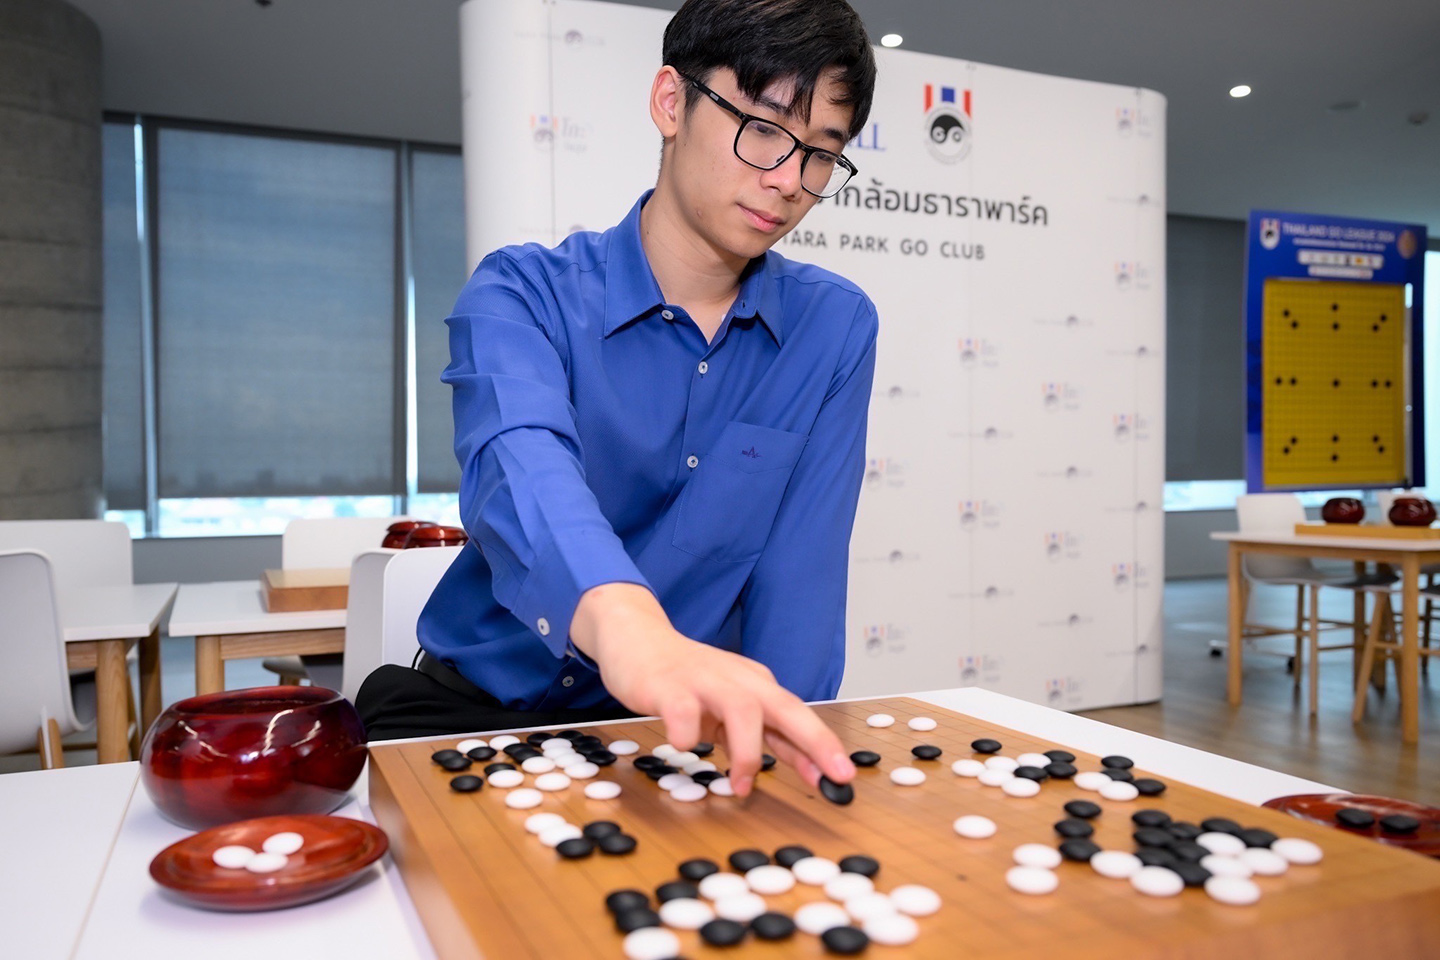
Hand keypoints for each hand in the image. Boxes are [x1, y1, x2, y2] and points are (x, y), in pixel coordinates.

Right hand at [570, 582, 854, 796]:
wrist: (638, 640)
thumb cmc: (690, 681)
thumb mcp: (734, 710)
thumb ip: (770, 739)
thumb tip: (813, 770)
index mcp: (756, 687)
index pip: (798, 716)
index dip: (822, 746)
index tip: (843, 778)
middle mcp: (737, 681)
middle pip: (784, 707)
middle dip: (814, 740)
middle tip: (831, 775)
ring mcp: (704, 681)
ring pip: (741, 709)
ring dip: (747, 751)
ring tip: (741, 783)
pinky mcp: (668, 686)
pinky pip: (683, 711)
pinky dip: (686, 732)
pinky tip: (683, 745)